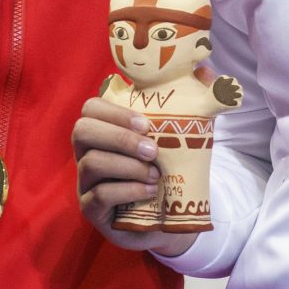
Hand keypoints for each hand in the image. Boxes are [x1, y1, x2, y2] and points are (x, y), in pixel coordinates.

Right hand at [72, 98, 195, 257]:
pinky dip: (127, 190)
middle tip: (153, 150)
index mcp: (103, 131)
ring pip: (91, 163)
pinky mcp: (91, 209)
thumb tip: (206, 70)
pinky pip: (99, 195)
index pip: (91, 108)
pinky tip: (150, 191)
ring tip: (156, 175)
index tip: (146, 123)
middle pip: (82, 131)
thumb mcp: (178, 138)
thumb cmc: (166, 172)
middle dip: (119, 137)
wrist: (168, 219)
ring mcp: (85, 182)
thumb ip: (190, 104)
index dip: (114, 112)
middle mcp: (87, 153)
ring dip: (128, 166)